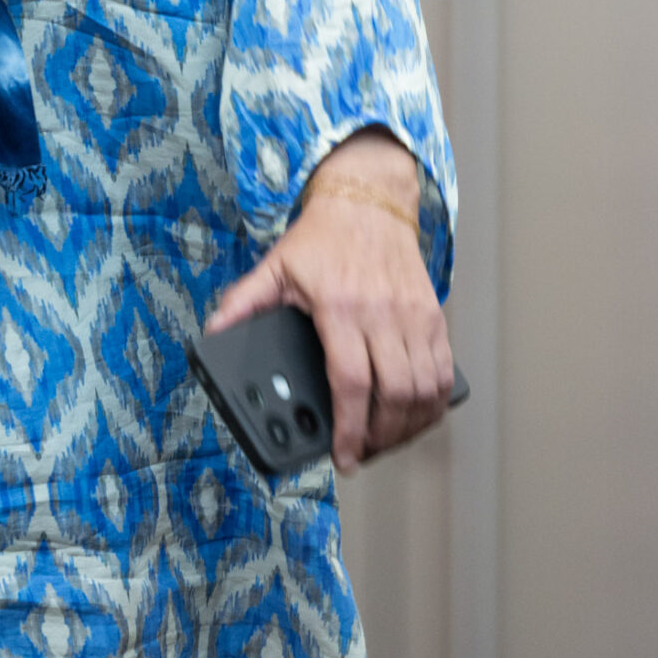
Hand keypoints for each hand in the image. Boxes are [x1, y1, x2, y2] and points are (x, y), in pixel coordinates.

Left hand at [205, 130, 451, 472]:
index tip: (345, 456)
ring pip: (424, 389)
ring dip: (409, 426)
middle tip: (363, 452)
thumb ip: (244, 302)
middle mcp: (382, 315)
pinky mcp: (433, 316)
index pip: (351, 382)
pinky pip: (443, 371)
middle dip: (380, 437)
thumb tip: (215, 332)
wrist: (368, 200)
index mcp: (340, 308)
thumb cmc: (322, 237)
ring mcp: (413, 317)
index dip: (350, 428)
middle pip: (394, 395)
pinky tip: (416, 416)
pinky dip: (434, 402)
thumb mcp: (276, 266)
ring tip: (386, 440)